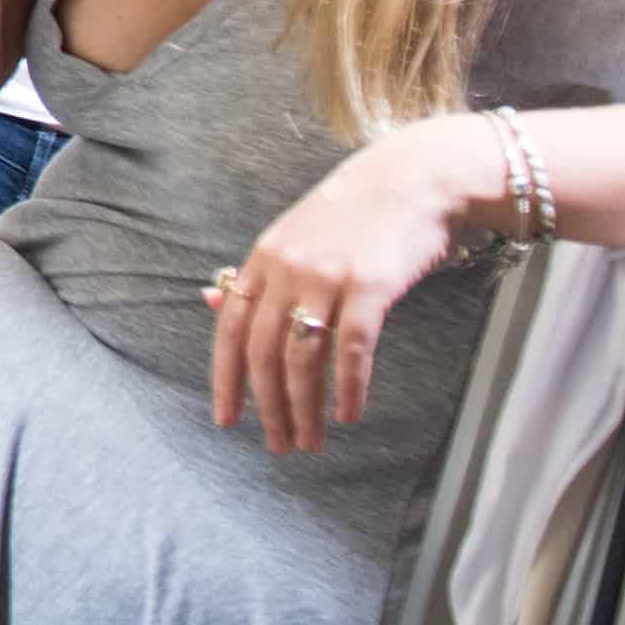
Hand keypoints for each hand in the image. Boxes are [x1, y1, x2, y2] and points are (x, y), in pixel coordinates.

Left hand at [206, 122, 477, 452]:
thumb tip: (211, 303)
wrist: (413, 179)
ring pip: (303, 358)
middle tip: (278, 445)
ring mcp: (328, 276)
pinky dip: (349, 387)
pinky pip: (351, 348)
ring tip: (311, 440)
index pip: (230, 330)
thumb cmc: (353, 215)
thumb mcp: (292, 237)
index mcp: (263, 260)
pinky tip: (349, 414)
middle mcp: (287, 269)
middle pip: (264, 353)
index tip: (226, 421)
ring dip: (305, 408)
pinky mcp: (371, 285)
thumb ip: (255, 275)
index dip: (225, 380)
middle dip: (267, 407)